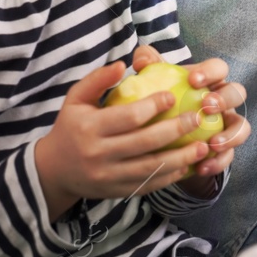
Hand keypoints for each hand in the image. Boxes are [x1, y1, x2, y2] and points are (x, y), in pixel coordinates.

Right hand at [33, 61, 213, 218]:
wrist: (52, 171)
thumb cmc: (70, 128)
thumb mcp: (75, 99)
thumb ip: (97, 80)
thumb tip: (123, 64)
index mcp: (89, 128)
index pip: (129, 117)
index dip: (154, 106)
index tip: (173, 96)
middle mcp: (99, 154)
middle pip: (145, 143)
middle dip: (176, 130)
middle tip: (198, 118)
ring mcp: (109, 176)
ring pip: (151, 168)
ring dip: (181, 158)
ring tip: (203, 146)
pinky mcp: (117, 192)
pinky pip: (148, 185)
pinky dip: (170, 177)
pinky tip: (188, 166)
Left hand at [128, 47, 249, 192]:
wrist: (164, 140)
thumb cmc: (162, 104)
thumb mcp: (154, 84)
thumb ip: (149, 67)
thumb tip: (142, 60)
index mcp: (210, 81)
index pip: (219, 68)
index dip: (210, 71)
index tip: (193, 80)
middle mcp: (224, 101)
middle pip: (237, 93)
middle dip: (225, 99)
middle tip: (207, 106)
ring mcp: (227, 125)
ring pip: (242, 126)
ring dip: (231, 134)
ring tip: (212, 144)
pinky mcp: (224, 150)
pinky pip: (229, 156)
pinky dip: (218, 162)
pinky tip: (202, 167)